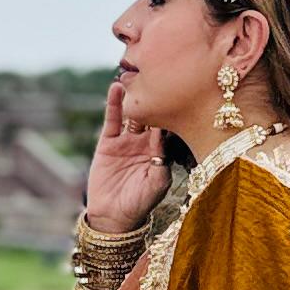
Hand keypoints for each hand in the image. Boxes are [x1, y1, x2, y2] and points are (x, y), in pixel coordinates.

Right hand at [83, 75, 171, 238]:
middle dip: (155, 96)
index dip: (173, 108)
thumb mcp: (157, 183)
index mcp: (161, 150)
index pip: (169, 124)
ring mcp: (127, 140)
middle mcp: (145, 141)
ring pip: (132, 113)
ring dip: (134, 96)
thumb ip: (161, 162)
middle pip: (151, 113)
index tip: (180, 89)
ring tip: (136, 76)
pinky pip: (112, 119)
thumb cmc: (141, 203)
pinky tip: (116, 88)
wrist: (114, 216)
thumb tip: (164, 139)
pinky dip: (113, 103)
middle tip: (161, 74)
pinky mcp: (108, 141)